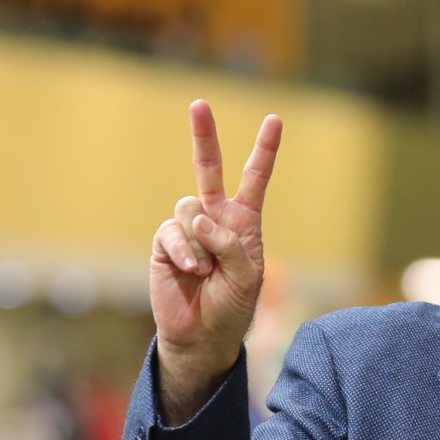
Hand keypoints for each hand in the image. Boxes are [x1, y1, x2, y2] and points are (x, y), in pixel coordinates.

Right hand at [149, 100, 280, 418]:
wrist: (202, 335)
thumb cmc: (232, 306)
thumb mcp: (247, 275)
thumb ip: (230, 243)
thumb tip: (198, 219)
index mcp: (244, 223)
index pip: (254, 180)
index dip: (264, 151)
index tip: (274, 120)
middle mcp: (214, 219)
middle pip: (208, 169)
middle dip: (203, 137)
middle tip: (199, 104)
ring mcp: (187, 230)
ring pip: (189, 209)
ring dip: (201, 241)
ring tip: (206, 269)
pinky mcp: (165, 243)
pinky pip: (173, 233)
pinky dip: (186, 252)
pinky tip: (192, 272)